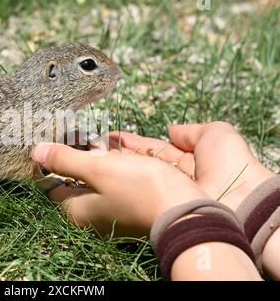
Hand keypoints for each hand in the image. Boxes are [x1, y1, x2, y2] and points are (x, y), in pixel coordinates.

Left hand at [31, 142, 207, 237]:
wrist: (187, 211)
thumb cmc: (140, 189)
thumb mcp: (98, 170)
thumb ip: (65, 160)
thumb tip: (36, 151)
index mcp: (76, 211)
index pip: (50, 185)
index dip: (50, 161)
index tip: (56, 139)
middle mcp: (90, 216)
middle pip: (73, 181)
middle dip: (77, 156)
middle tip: (82, 135)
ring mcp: (109, 213)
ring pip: (94, 180)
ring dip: (97, 159)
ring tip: (102, 139)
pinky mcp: (127, 207)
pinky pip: (111, 183)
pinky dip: (112, 167)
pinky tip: (120, 152)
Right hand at [109, 121, 274, 210]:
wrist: (238, 196)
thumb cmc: (230, 161)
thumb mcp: (215, 133)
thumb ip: (191, 131)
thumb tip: (172, 130)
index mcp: (191, 159)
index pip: (155, 148)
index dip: (135, 142)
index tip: (114, 135)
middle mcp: (176, 176)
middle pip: (143, 162)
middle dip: (121, 152)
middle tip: (96, 144)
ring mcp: (167, 191)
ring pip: (138, 174)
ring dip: (118, 163)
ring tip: (95, 153)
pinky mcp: (160, 204)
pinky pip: (139, 188)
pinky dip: (124, 178)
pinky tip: (107, 169)